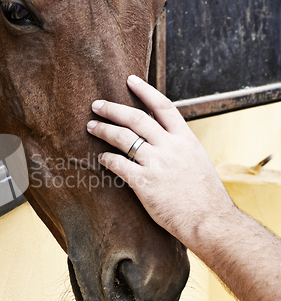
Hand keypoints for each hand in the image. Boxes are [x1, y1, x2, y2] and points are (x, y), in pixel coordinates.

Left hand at [86, 75, 234, 241]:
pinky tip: (101, 158)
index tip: (130, 80)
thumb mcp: (197, 161)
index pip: (163, 106)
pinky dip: (107, 158)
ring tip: (91, 126)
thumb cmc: (204, 195)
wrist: (210, 220)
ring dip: (104, 130)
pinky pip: (119, 164)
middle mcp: (170, 146)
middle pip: (136, 118)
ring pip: (123, 138)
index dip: (145, 91)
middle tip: (96, 105)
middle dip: (113, 109)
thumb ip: (179, 147)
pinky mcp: (144, 182)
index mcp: (186, 139)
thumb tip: (161, 139)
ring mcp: (157, 163)